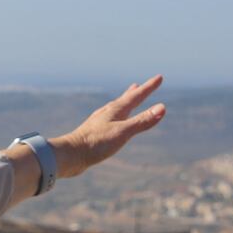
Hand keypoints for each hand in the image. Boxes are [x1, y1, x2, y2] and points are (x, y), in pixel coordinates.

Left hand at [50, 75, 165, 178]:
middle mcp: (107, 113)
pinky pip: (110, 120)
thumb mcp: (123, 132)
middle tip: (140, 84)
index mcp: (115, 110)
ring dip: (124, 102)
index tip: (159, 77)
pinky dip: (117, 116)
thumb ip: (142, 121)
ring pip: (116, 108)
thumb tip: (162, 108)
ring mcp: (100, 122)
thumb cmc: (96, 143)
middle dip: (135, 92)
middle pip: (125, 99)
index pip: (137, 96)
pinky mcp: (95, 132)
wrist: (70, 155)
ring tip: (128, 98)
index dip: (149, 87)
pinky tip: (112, 121)